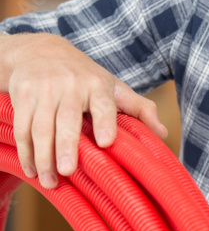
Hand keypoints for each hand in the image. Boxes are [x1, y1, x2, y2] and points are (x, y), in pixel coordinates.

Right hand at [1, 33, 167, 187]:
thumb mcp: (112, 86)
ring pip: (40, 126)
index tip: (106, 142)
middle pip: (67, 119)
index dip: (105, 122)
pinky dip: (25, 151)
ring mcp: (44, 88)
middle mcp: (70, 84)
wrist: (40, 50)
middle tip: (67, 171)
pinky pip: (22, 126)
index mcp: (97, 84)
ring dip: (42, 156)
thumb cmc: (83, 76)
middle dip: (66, 146)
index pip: (103, 103)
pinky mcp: (22, 93)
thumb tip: (163, 133)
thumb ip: (138, 108)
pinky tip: (31, 169)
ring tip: (49, 181)